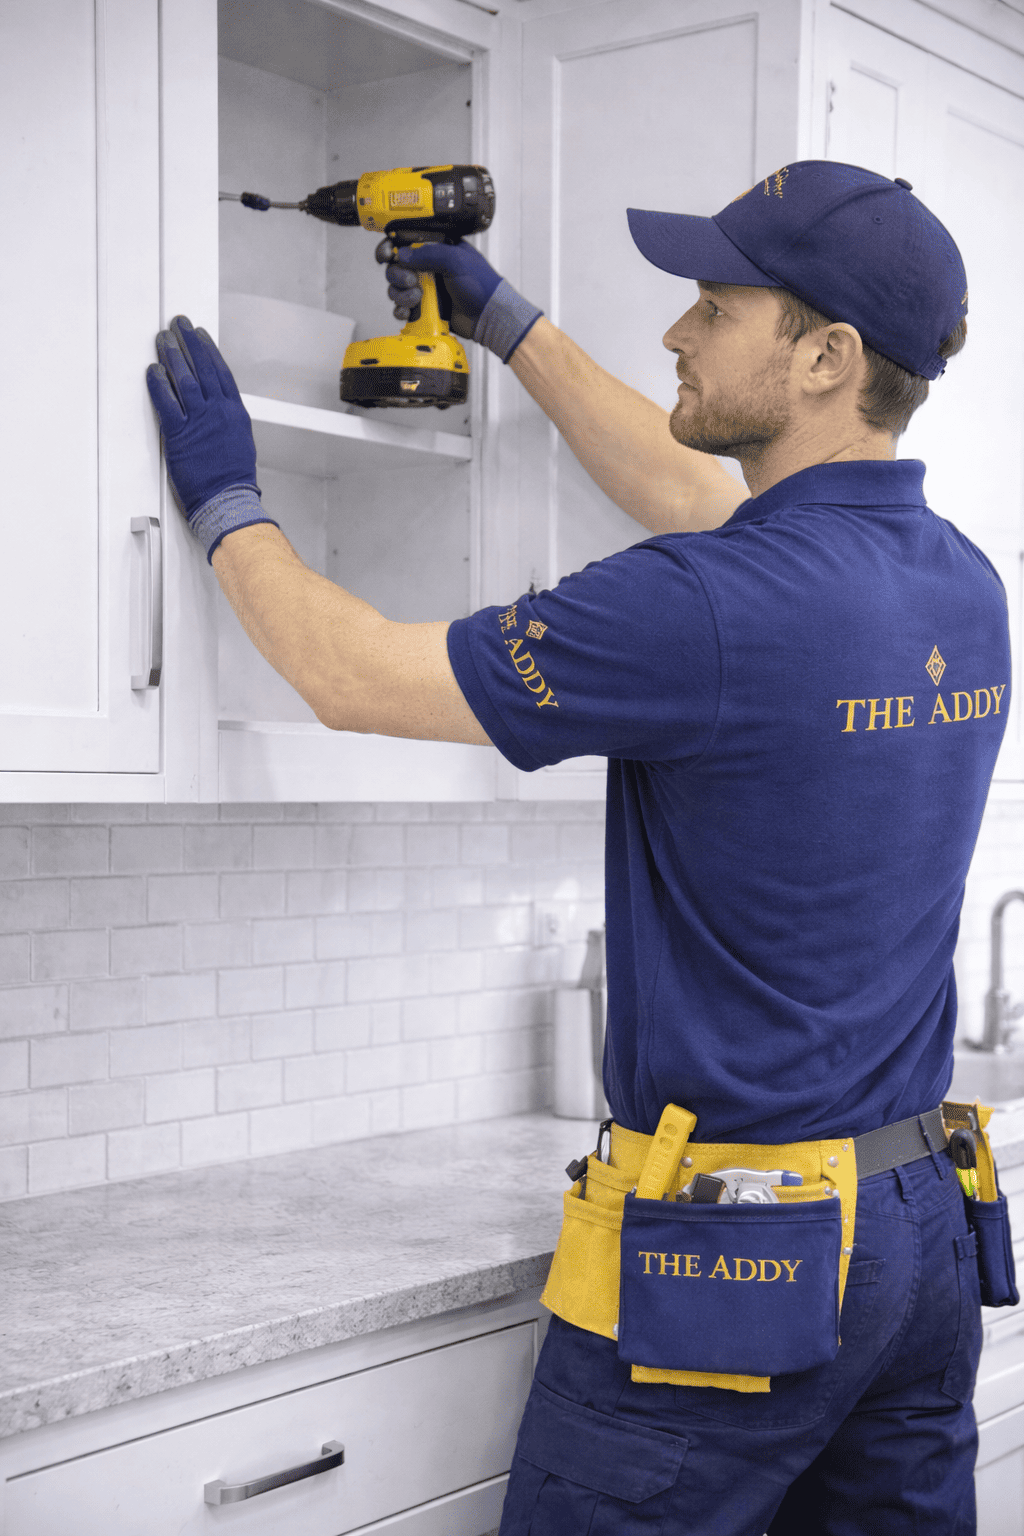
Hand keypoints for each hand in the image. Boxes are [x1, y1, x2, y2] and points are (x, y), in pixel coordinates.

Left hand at [147, 315, 276, 561]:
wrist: (228, 500)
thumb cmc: (233, 478)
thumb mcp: (239, 440)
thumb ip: (226, 418)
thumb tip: (216, 404)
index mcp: (235, 412)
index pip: (221, 371)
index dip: (209, 349)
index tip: (200, 334)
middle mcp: (218, 411)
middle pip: (202, 367)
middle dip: (189, 342)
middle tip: (178, 324)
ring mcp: (199, 421)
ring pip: (184, 379)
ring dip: (172, 356)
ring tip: (163, 339)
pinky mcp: (179, 435)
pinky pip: (166, 402)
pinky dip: (158, 384)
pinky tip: (153, 371)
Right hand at [384, 240, 501, 337]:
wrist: (488, 315)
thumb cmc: (481, 285)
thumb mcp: (455, 259)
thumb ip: (428, 253)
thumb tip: (403, 255)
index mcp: (436, 249)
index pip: (406, 243)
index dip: (392, 248)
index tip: (387, 255)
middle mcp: (428, 267)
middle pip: (396, 267)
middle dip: (397, 275)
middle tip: (411, 281)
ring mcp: (425, 288)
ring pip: (397, 288)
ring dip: (401, 294)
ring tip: (417, 298)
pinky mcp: (424, 307)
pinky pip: (403, 307)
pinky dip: (401, 310)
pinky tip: (408, 312)